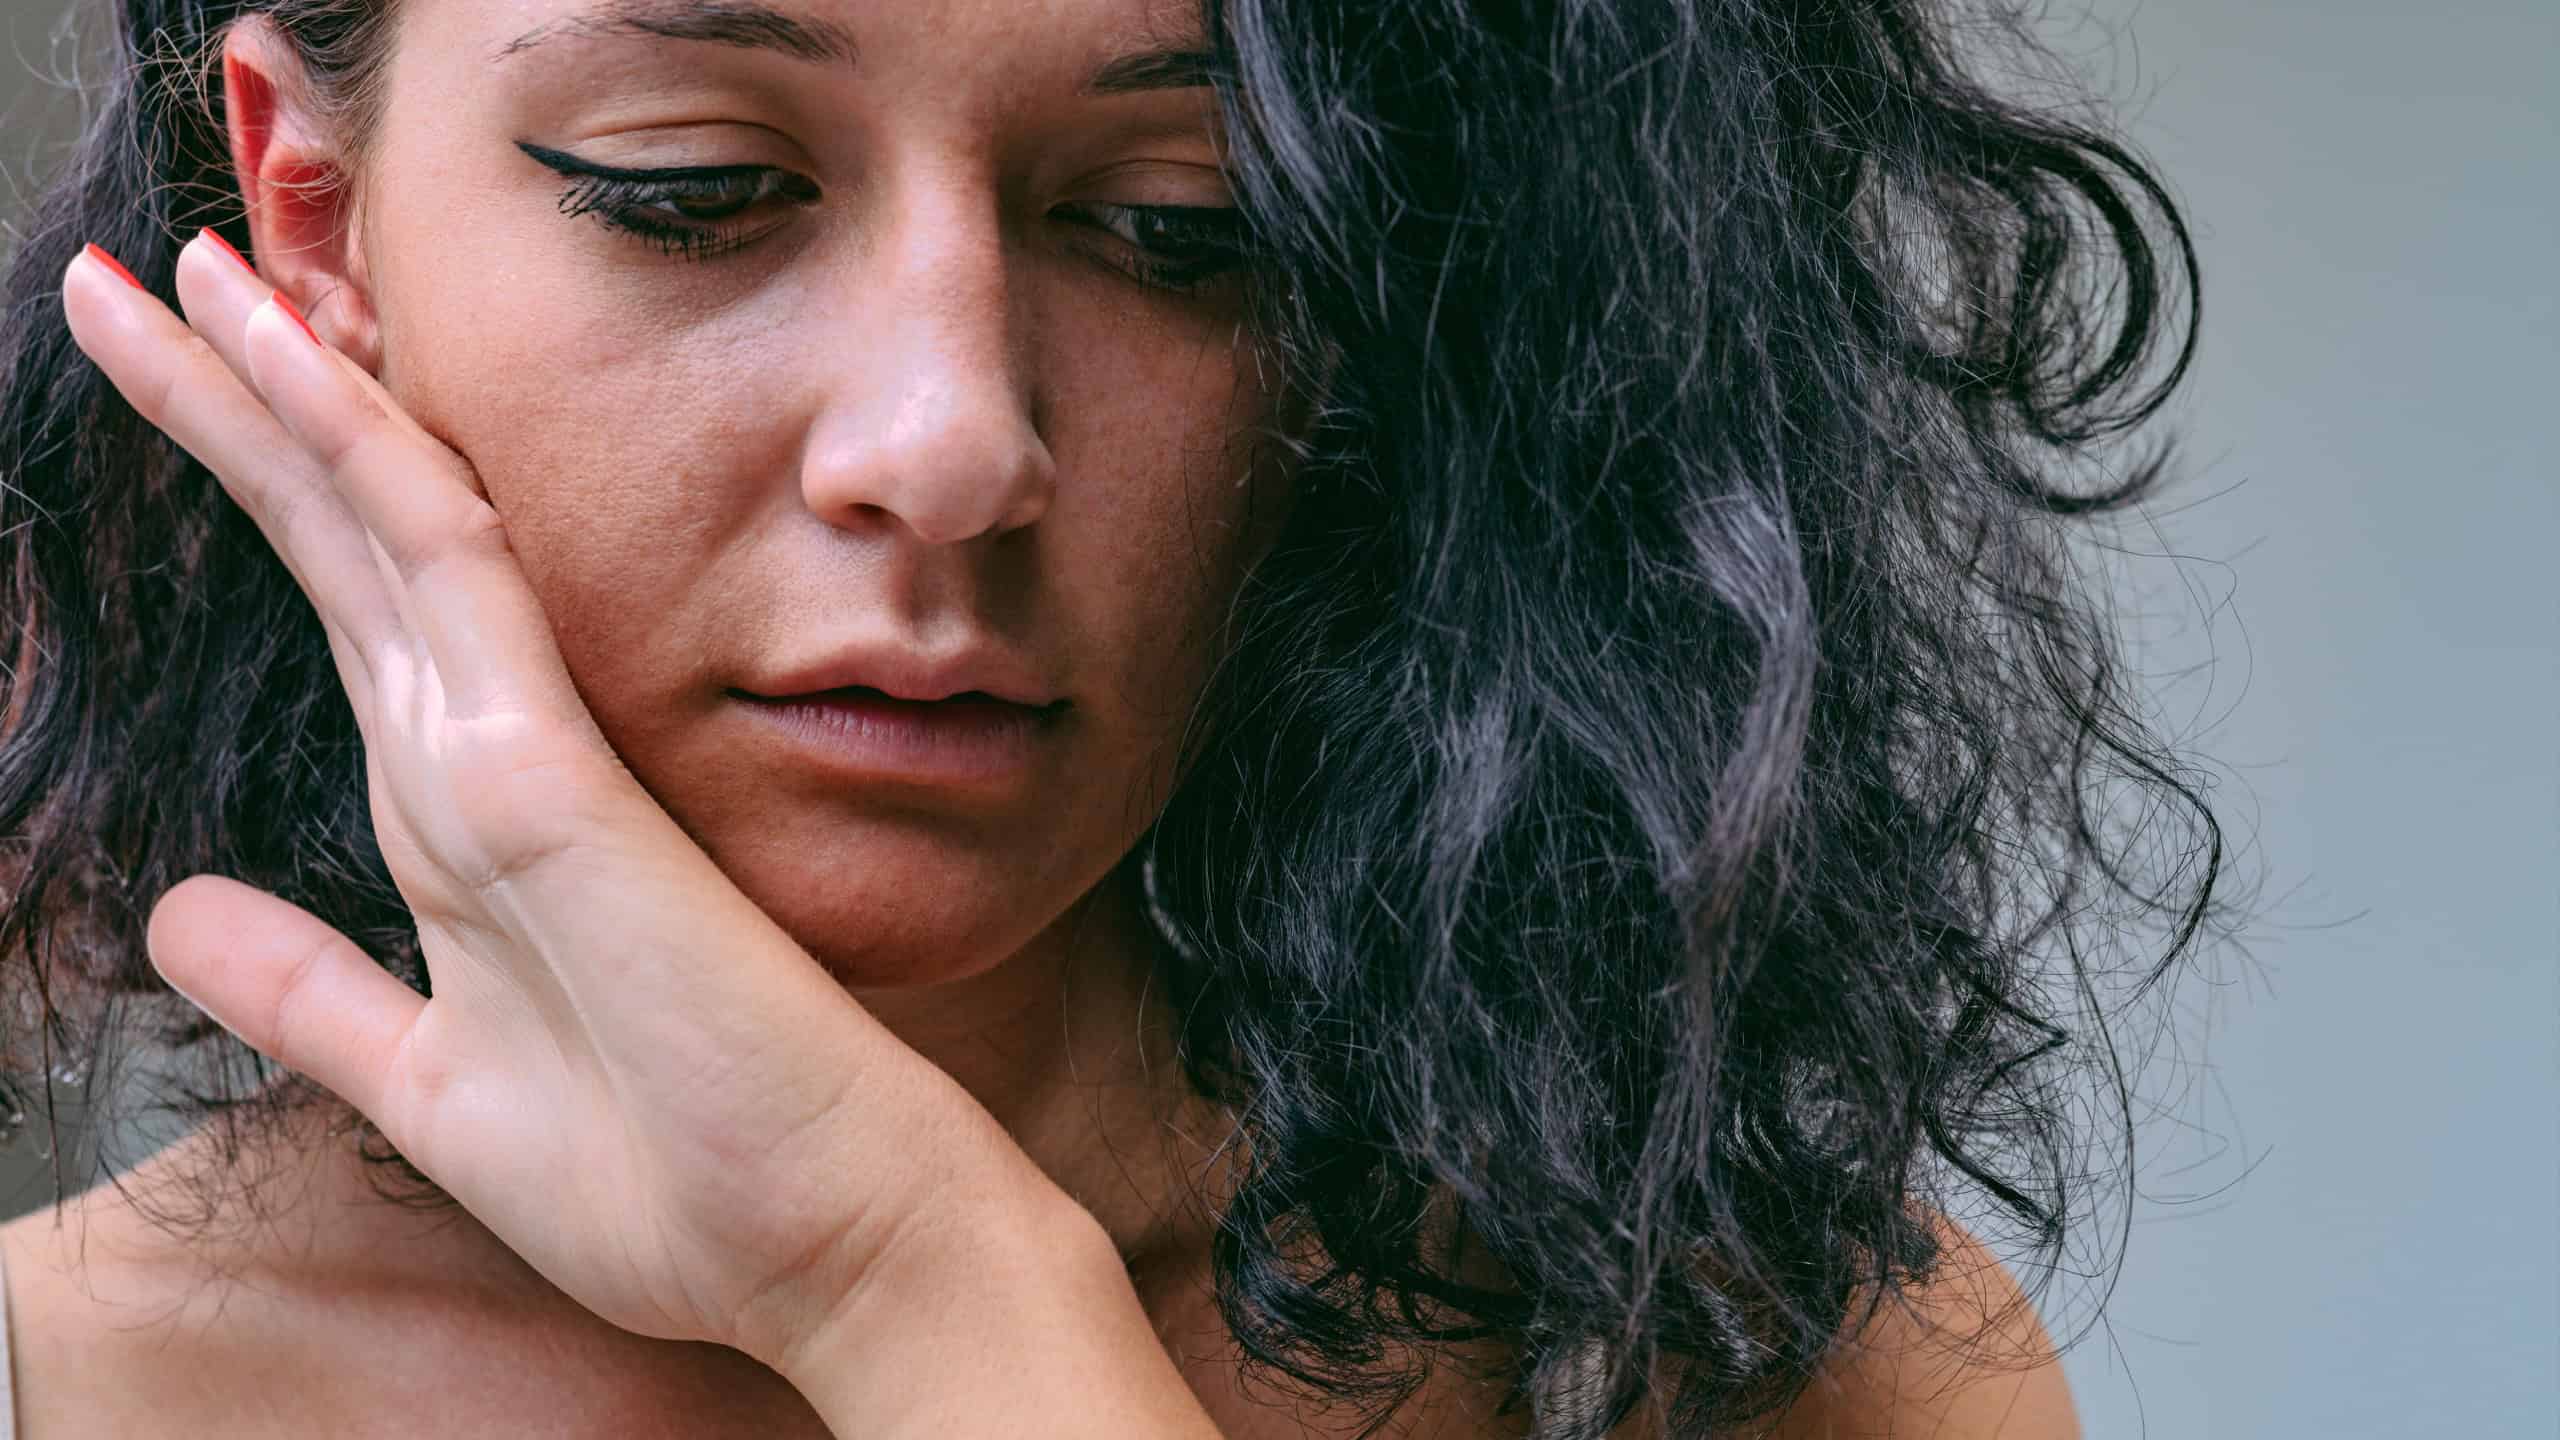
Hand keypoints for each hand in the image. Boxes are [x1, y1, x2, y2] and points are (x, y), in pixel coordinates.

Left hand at [55, 233, 1058, 1374]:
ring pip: (382, 526)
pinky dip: (367, 465)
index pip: (342, 616)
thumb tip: (180, 917)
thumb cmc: (673, 1172)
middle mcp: (488, 759)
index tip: (164, 384)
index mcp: (462, 821)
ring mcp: (523, 756)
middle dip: (234, 405)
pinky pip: (447, 579)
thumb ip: (310, 993)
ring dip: (282, 391)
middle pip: (341, 545)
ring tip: (185, 270)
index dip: (255, 496)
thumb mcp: (431, 1080)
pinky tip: (300, 372)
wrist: (827, 1234)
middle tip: (128, 280)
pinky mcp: (552, 782)